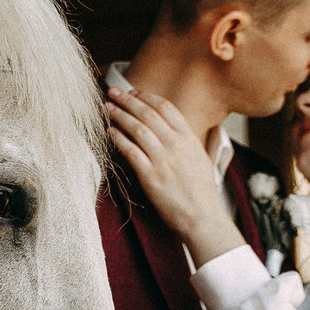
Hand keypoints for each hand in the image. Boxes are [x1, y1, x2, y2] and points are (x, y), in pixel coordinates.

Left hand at [104, 89, 243, 265]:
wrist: (202, 217)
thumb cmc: (201, 191)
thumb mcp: (199, 158)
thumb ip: (184, 141)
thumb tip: (168, 129)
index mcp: (189, 138)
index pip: (166, 107)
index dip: (147, 97)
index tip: (133, 92)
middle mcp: (176, 145)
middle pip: (147, 114)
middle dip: (127, 100)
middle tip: (113, 92)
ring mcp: (163, 160)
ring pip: (136, 129)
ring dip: (119, 115)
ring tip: (107, 108)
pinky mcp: (150, 176)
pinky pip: (130, 151)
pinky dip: (118, 138)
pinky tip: (109, 132)